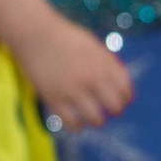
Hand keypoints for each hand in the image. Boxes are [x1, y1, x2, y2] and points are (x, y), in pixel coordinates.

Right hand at [18, 15, 132, 132]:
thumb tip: (121, 84)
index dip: (125, 98)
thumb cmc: (65, 38)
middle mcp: (90, 78)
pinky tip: (76, 123)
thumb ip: (107, 63)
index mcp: (103, 64)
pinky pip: (71, 122)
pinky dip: (76, 126)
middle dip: (115, 111)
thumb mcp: (93, 46)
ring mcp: (71, 90)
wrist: (34, 34)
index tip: (121, 101)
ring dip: (97, 121)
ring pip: (95, 119)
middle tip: (109, 112)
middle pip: (114, 107)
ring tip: (93, 119)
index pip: (125, 90)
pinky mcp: (53, 98)